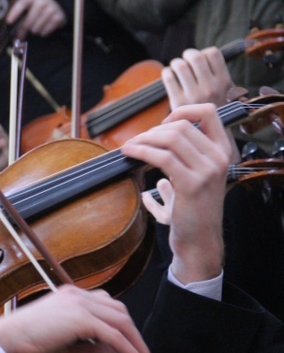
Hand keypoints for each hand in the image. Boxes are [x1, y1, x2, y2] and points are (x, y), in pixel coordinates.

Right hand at [0, 286, 152, 352]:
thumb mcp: (65, 351)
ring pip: (121, 320)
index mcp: (69, 298)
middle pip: (119, 312)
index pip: (106, 308)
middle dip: (135, 335)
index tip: (132, 349)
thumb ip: (93, 350)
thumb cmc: (23, 347)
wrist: (3, 342)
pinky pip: (114, 335)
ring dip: (136, 342)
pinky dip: (130, 350)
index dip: (123, 329)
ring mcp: (78, 304)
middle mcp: (76, 295)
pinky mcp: (80, 318)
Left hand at [7, 0, 65, 39]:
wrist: (58, 3)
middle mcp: (42, 2)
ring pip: (35, 30)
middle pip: (27, 23)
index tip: (8, 22)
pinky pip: (44, 33)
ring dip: (34, 31)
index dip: (14, 13)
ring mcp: (51, 10)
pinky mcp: (57, 18)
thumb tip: (15, 37)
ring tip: (37, 25)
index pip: (21, 4)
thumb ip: (20, 17)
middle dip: (23, 30)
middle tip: (22, 33)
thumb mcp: (29, 6)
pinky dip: (42, 33)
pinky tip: (44, 26)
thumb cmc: (38, 7)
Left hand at [122, 103, 229, 283]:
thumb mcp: (194, 177)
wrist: (199, 241)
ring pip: (171, 138)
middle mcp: (220, 157)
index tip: (161, 124)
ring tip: (129, 147)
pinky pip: (162, 157)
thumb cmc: (192, 210)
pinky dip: (141, 151)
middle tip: (136, 141)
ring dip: (144, 139)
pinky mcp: (192, 184)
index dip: (181, 111)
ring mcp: (208, 170)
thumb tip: (153, 141)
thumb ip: (181, 157)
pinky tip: (129, 154)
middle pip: (181, 125)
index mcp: (222, 151)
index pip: (208, 112)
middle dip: (152, 130)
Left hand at [162, 47, 232, 109]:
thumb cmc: (217, 113)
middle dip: (187, 55)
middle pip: (195, 57)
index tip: (200, 60)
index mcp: (225, 82)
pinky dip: (167, 73)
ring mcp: (194, 95)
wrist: (209, 139)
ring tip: (176, 69)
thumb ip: (219, 77)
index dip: (203, 53)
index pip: (213, 53)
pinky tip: (169, 76)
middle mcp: (211, 88)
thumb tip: (207, 55)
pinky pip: (169, 77)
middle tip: (185, 61)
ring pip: (180, 65)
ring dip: (176, 63)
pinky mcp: (178, 102)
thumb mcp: (228, 95)